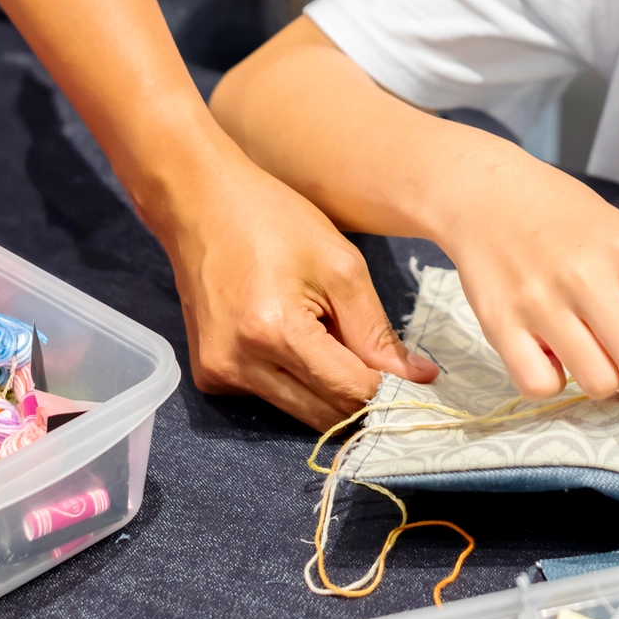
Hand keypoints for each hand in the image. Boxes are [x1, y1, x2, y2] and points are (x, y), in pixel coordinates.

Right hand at [148, 143, 436, 429]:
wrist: (198, 203)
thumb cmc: (273, 220)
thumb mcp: (340, 265)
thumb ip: (377, 330)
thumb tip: (420, 378)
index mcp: (274, 331)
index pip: (349, 392)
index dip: (389, 391)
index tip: (417, 380)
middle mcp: (239, 364)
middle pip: (324, 415)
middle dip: (362, 397)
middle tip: (388, 367)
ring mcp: (218, 375)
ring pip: (300, 413)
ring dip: (330, 390)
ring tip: (337, 340)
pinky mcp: (209, 376)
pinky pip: (273, 397)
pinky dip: (299, 380)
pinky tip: (300, 341)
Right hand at [435, 157, 618, 419]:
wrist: (488, 194)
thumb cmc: (564, 219)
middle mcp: (589, 277)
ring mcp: (541, 301)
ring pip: (596, 384)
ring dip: (599, 384)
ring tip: (589, 357)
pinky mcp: (500, 322)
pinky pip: (540, 386)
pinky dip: (550, 382)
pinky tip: (550, 357)